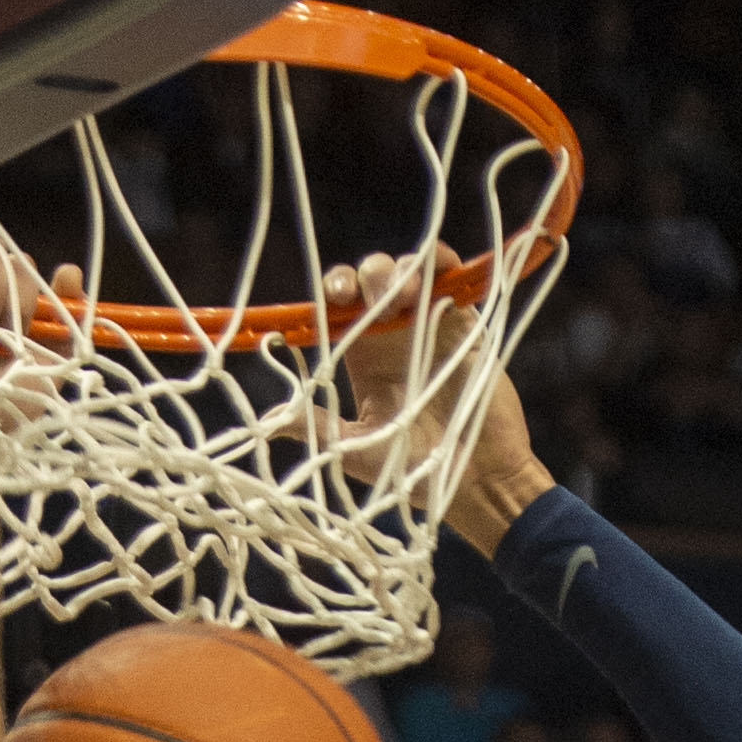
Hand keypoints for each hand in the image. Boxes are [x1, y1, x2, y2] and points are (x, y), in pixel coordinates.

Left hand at [329, 253, 550, 552]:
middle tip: (375, 298)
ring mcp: (430, 325)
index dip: (336, 290)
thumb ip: (318, 427)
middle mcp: (393, 335)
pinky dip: (441, 262)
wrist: (473, 479)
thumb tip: (268, 422)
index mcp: (363, 357)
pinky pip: (451, 278)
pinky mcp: (465, 323)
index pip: (341, 307)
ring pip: (410, 270)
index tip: (337, 298)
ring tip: (404, 296)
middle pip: (372, 279)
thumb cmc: (413, 472)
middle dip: (368, 276)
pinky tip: (434, 270)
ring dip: (402, 270)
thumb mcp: (355, 450)